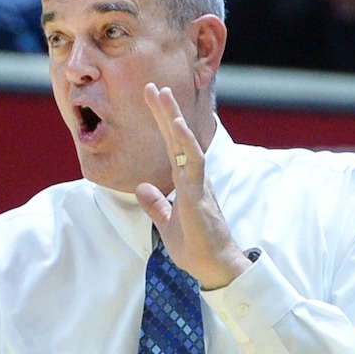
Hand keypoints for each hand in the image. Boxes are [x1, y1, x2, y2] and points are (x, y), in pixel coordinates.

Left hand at [135, 84, 249, 290]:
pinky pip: (193, 164)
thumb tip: (141, 187)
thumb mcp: (167, 224)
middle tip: (152, 86)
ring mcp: (197, 184)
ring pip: (186, 144)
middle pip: (177, 139)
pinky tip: (176, 126)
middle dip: (164, 112)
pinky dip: (185, 144)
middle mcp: (193, 178)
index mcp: (185, 182)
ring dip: (174, 120)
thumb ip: (155, 205)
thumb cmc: (195, 247)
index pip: (170, 146)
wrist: (212, 267)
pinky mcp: (199, 195)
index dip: (161, 122)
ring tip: (163, 96)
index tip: (151, 99)